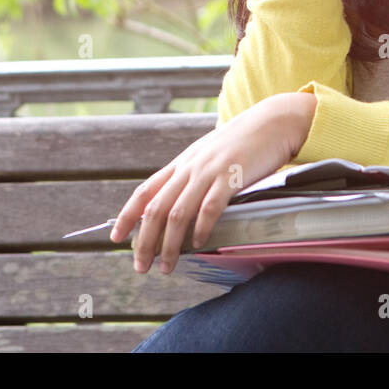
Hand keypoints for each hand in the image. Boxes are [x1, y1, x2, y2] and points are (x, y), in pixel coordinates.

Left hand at [108, 92, 312, 273]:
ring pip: (178, 213)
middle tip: (141, 266)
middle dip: (144, 241)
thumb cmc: (241, 142)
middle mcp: (189, 168)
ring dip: (169, 244)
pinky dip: (201, 228)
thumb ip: (192, 176)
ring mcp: (208, 172)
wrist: (272, 121)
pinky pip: (210, 207)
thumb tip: (177, 205)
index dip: (128, 215)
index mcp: (181, 164)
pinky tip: (199, 243)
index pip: (145, 191)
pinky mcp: (230, 177)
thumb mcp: (208, 156)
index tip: (116, 237)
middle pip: (156, 208)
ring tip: (166, 266)